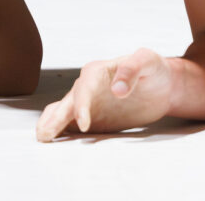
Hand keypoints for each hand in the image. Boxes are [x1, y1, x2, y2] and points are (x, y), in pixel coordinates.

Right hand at [36, 48, 173, 141]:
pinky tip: (55, 142)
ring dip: (52, 124)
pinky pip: (72, 124)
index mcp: (98, 71)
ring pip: (63, 112)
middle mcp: (88, 86)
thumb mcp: (148, 61)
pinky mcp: (91, 118)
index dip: (82, 106)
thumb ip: (132, 69)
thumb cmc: (154, 69)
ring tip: (43, 138)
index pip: (84, 88)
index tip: (85, 125)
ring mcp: (88, 103)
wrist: (162, 87)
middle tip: (45, 135)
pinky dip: (62, 132)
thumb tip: (117, 89)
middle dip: (56, 118)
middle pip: (68, 102)